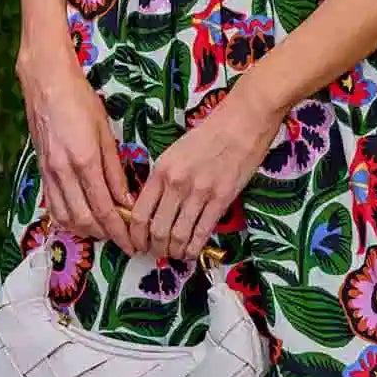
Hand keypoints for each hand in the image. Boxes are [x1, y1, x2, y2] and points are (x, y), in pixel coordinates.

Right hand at [17, 43, 134, 253]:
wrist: (46, 83)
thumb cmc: (81, 101)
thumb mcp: (106, 133)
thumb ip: (115, 171)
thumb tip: (127, 201)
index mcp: (84, 161)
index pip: (104, 209)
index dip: (120, 230)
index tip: (133, 243)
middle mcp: (64, 172)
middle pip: (85, 220)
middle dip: (106, 235)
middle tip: (124, 239)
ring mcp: (49, 173)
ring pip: (66, 218)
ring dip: (87, 230)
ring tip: (106, 230)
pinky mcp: (41, 171)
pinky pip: (53, 206)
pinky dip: (69, 220)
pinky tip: (83, 219)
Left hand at [126, 76, 283, 260]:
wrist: (242, 122)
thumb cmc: (209, 134)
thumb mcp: (174, 153)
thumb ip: (162, 179)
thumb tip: (152, 208)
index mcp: (161, 170)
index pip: (139, 213)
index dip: (134, 236)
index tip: (136, 244)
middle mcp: (177, 184)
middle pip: (156, 229)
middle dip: (154, 248)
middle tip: (155, 253)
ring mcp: (200, 193)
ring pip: (178, 235)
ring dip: (173, 251)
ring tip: (174, 254)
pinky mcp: (222, 199)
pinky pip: (202, 232)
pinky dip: (194, 248)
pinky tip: (191, 252)